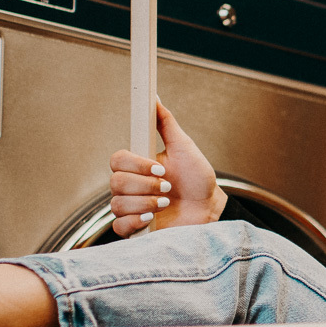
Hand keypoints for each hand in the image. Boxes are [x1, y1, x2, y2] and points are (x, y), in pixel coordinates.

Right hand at [106, 101, 226, 236]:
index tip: (161, 169)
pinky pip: (119, 226)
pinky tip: (152, 219)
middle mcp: (130, 186)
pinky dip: (135, 221)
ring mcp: (131, 207)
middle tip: (169, 188)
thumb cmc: (198, 179)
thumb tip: (154, 97)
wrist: (210, 208)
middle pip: (116, 183)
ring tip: (167, 204)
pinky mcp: (134, 229)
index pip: (117, 160)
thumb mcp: (183, 147)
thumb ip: (165, 123)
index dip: (137, 166)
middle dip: (146, 186)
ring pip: (117, 204)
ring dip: (146, 203)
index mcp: (138, 166)